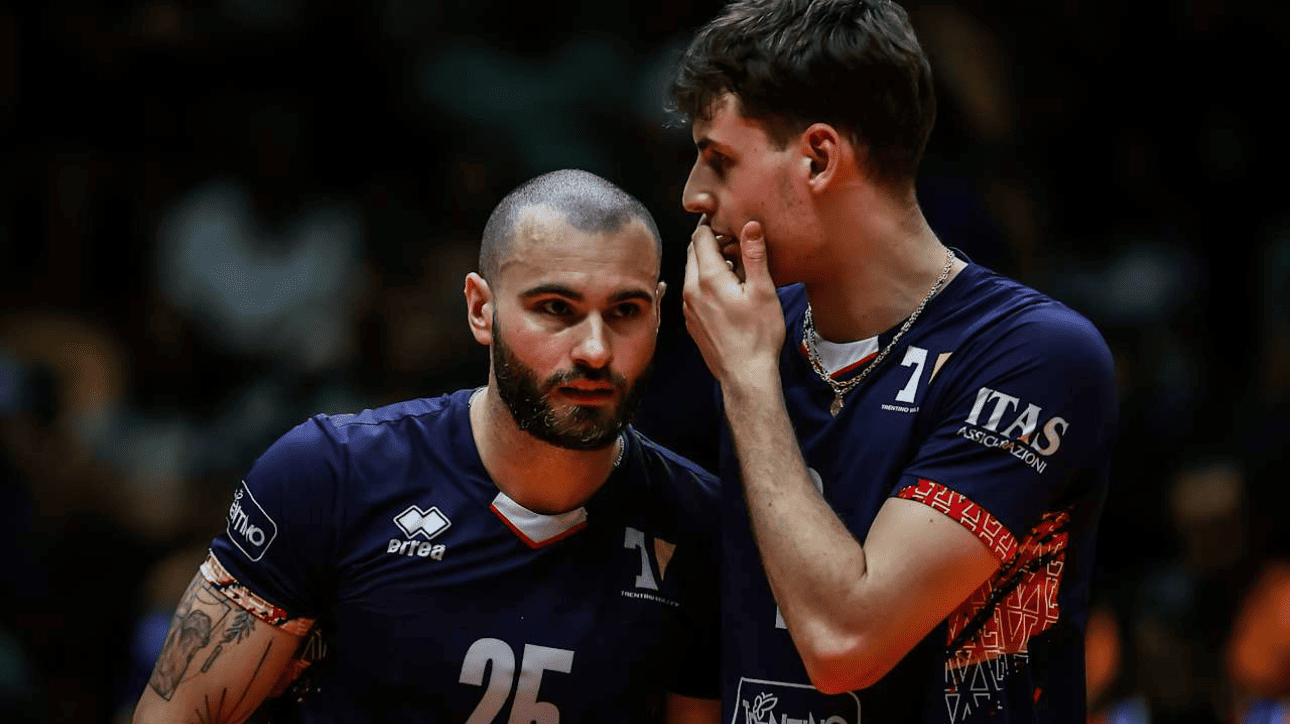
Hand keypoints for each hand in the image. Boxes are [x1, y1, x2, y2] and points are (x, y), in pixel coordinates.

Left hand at [682, 218, 785, 390]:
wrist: (745, 375)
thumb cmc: (758, 336)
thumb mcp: (763, 292)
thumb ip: (754, 255)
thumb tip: (750, 225)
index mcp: (708, 278)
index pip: (700, 237)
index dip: (715, 226)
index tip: (732, 226)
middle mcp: (691, 290)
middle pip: (693, 252)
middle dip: (711, 243)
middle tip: (736, 245)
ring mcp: (688, 307)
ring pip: (692, 271)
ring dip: (709, 263)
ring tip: (736, 270)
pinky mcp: (691, 321)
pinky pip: (693, 291)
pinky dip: (705, 282)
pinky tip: (727, 292)